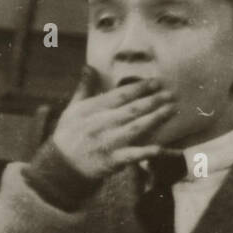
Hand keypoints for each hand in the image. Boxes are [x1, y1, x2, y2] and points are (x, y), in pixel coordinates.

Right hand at [51, 68, 176, 178]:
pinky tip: (160, 148)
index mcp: (92, 109)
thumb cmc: (68, 134)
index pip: (120, 95)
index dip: (139, 88)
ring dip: (155, 118)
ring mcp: (108, 142)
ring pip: (136, 128)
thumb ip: (84, 87)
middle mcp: (101, 124)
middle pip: (132, 110)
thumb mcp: (72, 109)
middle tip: (171, 94)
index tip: (156, 82)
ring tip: (172, 110)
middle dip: (153, 101)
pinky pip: (132, 155)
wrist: (60, 165)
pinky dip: (145, 152)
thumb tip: (89, 66)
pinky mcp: (112, 160)